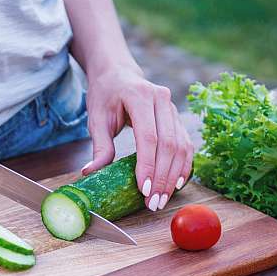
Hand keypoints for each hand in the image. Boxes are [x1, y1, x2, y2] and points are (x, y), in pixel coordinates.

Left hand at [82, 65, 193, 210]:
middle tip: (153, 203)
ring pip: (181, 146)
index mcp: (140, 96)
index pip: (148, 137)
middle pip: (169, 144)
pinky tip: (176, 184)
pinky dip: (183, 165)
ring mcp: (173, 108)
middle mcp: (162, 100)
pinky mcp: (177, 117)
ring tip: (162, 199)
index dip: (148, 165)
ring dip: (174, 176)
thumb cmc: (104, 95)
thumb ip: (99, 145)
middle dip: (162, 177)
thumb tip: (91, 172)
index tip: (144, 189)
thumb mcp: (96, 118)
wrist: (118, 72)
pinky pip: (185, 144)